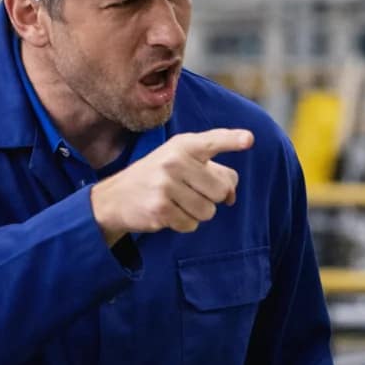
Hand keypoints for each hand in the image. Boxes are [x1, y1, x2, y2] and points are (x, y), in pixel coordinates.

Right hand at [89, 128, 253, 243]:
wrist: (114, 197)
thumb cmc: (158, 177)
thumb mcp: (182, 163)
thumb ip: (213, 172)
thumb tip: (232, 195)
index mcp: (183, 145)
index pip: (213, 141)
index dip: (232, 140)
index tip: (249, 139)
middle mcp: (174, 161)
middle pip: (220, 190)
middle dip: (211, 198)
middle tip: (189, 192)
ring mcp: (166, 185)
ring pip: (208, 211)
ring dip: (197, 213)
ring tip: (176, 202)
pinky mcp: (160, 208)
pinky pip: (191, 225)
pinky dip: (183, 224)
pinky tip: (167, 213)